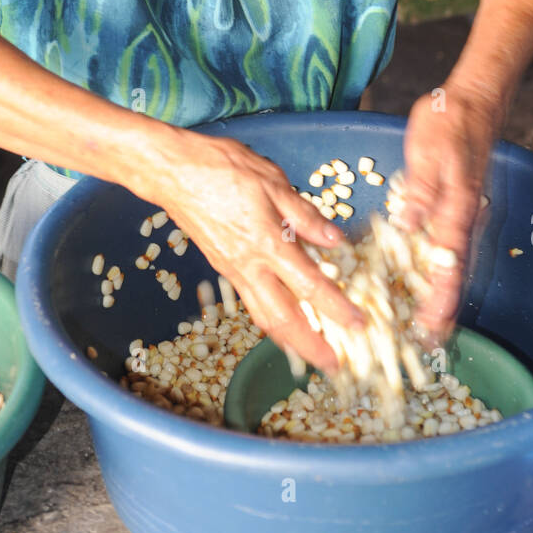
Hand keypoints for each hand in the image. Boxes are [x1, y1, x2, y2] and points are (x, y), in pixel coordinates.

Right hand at [139, 132, 364, 372]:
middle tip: (333, 364)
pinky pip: (251, 303)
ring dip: (289, 340)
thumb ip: (305, 215)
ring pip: (263, 316)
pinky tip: (283, 320)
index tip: (357, 325)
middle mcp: (249, 265)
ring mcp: (233, 270)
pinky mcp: (223, 267)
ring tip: (310, 353)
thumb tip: (335, 240)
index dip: (337, 308)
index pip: (310, 285)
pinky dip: (270, 320)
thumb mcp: (273, 181)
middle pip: (284, 318)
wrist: (174, 172)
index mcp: (267, 242)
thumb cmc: (222, 168)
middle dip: (310, 346)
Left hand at [398, 81, 500, 344]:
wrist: (474, 98)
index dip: (441, 298)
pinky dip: (436, 266)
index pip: (449, 264)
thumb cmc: (451, 121)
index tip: (434, 326)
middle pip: (453, 271)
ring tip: (425, 322)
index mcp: (456, 208)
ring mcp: (460, 211)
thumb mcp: (430, 150)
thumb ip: (422, 189)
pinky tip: (420, 276)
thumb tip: (410, 224)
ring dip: (439, 292)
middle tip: (427, 341)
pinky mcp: (453, 202)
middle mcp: (462, 216)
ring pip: (450, 261)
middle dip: (441, 308)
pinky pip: (445, 242)